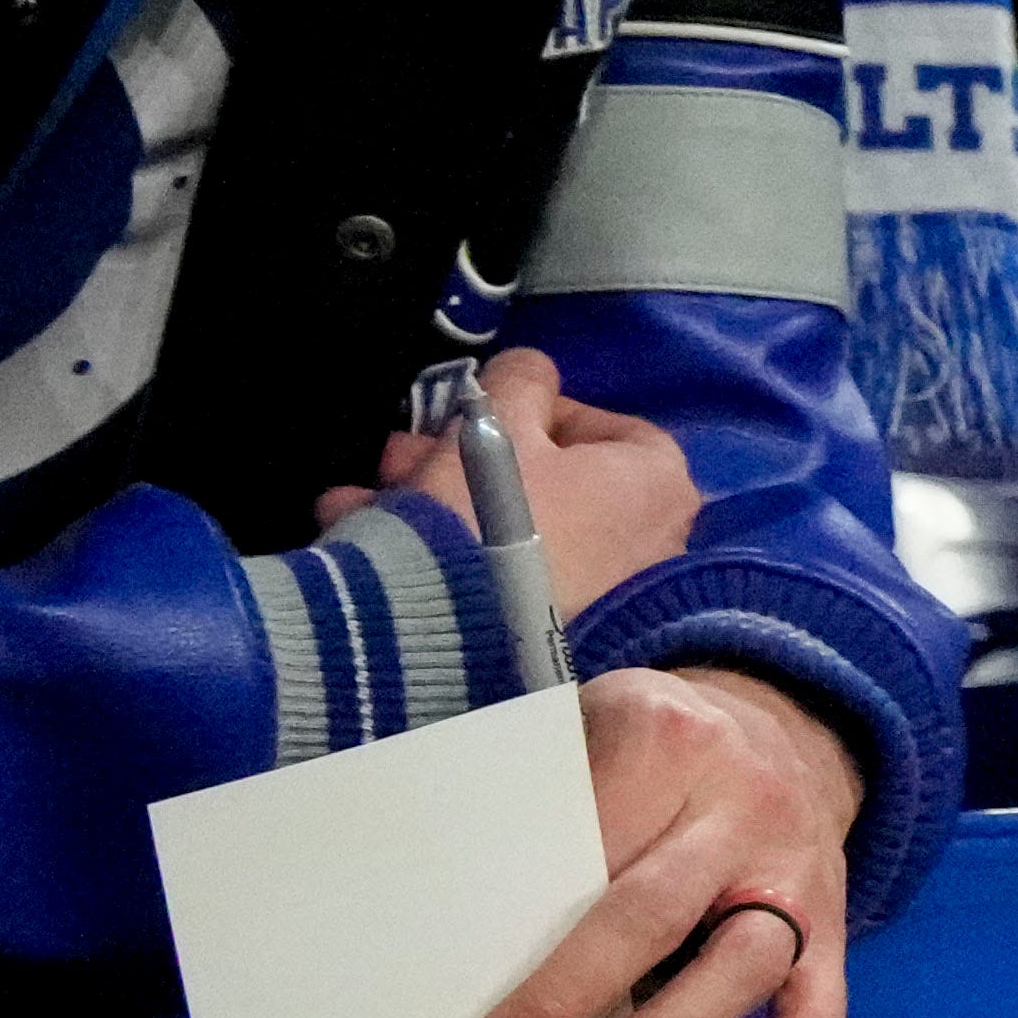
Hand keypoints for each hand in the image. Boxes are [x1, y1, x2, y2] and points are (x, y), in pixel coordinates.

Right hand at [326, 343, 701, 604]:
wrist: (451, 645)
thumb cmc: (487, 516)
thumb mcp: (495, 422)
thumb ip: (519, 381)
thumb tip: (532, 372)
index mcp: (656, 485)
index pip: (610, 428)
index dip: (537, 411)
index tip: (475, 416)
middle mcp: (649, 548)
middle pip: (550, 482)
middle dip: (461, 460)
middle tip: (397, 454)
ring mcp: (605, 601)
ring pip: (513, 531)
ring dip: (433, 503)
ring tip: (361, 501)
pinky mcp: (554, 641)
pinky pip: (499, 581)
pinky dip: (441, 559)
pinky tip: (362, 541)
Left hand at [442, 660, 868, 1017]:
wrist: (790, 735)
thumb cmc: (656, 753)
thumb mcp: (589, 731)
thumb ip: (540, 807)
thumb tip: (462, 944)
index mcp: (666, 741)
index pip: (580, 845)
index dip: (515, 937)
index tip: (452, 1012)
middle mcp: (745, 809)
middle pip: (651, 916)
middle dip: (561, 1008)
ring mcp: (801, 880)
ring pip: (739, 977)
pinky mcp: (837, 942)